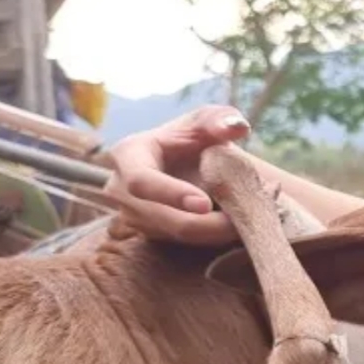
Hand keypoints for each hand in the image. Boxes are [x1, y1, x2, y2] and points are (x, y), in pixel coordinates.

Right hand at [104, 106, 250, 245]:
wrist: (187, 161)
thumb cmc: (195, 136)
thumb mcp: (207, 121)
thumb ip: (222, 119)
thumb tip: (238, 126)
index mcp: (128, 154)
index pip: (141, 181)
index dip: (171, 194)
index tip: (204, 204)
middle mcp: (120, 189)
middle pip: (163, 218)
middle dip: (206, 224)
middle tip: (243, 222)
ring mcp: (131, 215)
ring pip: (175, 235)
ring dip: (211, 234)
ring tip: (244, 223)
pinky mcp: (147, 233)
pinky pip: (179, 244)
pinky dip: (208, 239)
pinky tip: (232, 230)